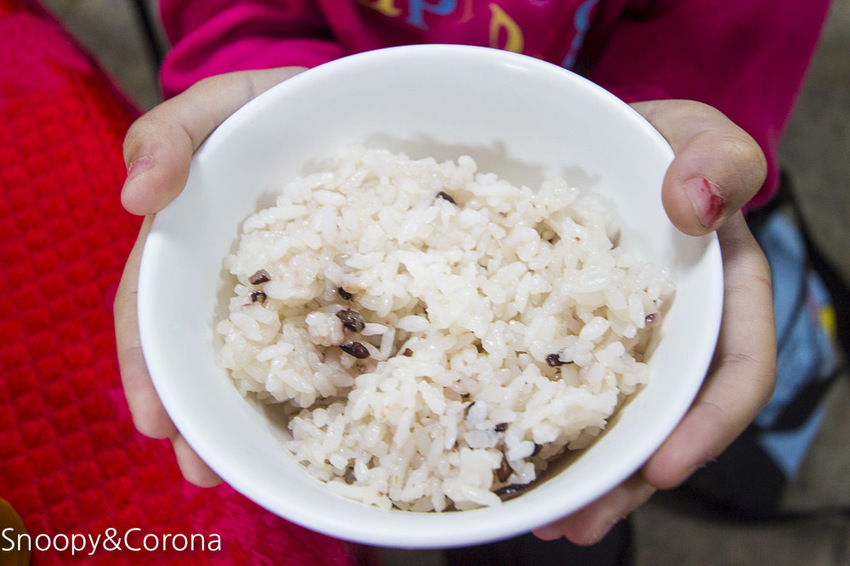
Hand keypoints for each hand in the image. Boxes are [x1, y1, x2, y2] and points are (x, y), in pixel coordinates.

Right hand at [114, 67, 305, 486]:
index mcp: (187, 249)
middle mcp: (228, 281)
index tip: (156, 422)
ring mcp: (283, 290)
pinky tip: (333, 415)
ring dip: (250, 416)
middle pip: (200, 356)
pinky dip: (321, 380)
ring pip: (260, 361)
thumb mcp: (212, 107)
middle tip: (206, 471)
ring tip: (254, 467)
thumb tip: (136, 197)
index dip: (147, 371)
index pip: (151, 317)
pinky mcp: (335, 289)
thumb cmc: (263, 105)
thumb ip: (169, 137)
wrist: (334, 102)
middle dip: (198, 417)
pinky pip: (325, 339)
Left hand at [532, 100, 776, 543]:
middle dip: (628, 480)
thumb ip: (720, 161)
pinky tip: (506, 458)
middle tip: (578, 523)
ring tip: (541, 519)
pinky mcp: (569, 337)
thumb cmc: (664, 144)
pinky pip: (558, 386)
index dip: (707, 428)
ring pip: (611, 419)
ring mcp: (620, 342)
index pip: (735, 374)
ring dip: (581, 475)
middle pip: (665, 422)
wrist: (603, 143)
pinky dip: (538, 425)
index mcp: (724, 300)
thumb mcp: (702, 137)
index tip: (665, 468)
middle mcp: (675, 335)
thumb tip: (699, 206)